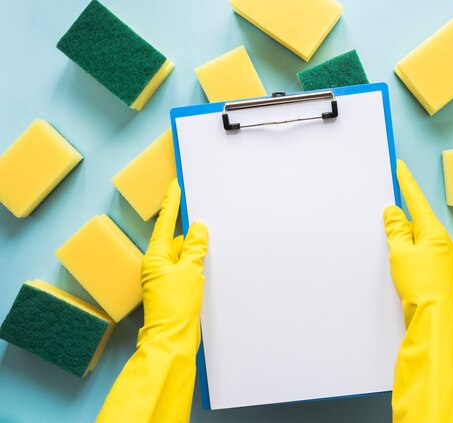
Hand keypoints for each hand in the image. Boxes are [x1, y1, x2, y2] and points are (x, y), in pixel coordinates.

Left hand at [140, 179, 208, 341]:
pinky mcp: (174, 289)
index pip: (164, 223)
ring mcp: (164, 278)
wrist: (172, 340)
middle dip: (190, 232)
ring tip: (211, 245)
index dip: (171, 202)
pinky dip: (197, 264)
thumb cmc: (176, 307)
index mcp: (155, 257)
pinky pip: (186, 269)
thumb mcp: (190, 271)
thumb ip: (195, 248)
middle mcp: (157, 265)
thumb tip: (199, 229)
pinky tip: (209, 263)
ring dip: (196, 250)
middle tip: (204, 218)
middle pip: (175, 240)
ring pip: (183, 255)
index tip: (175, 185)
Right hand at [383, 160, 452, 422]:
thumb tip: (393, 212)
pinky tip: (398, 255)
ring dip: (403, 235)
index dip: (407, 183)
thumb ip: (395, 230)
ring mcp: (442, 257)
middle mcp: (442, 242)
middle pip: (418, 219)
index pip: (417, 201)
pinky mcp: (437, 271)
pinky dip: (407, 249)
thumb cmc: (420, 285)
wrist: (435, 318)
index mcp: (434, 233)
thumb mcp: (400, 253)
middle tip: (387, 205)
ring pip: (417, 237)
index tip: (401, 166)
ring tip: (388, 237)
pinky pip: (419, 251)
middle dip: (402, 213)